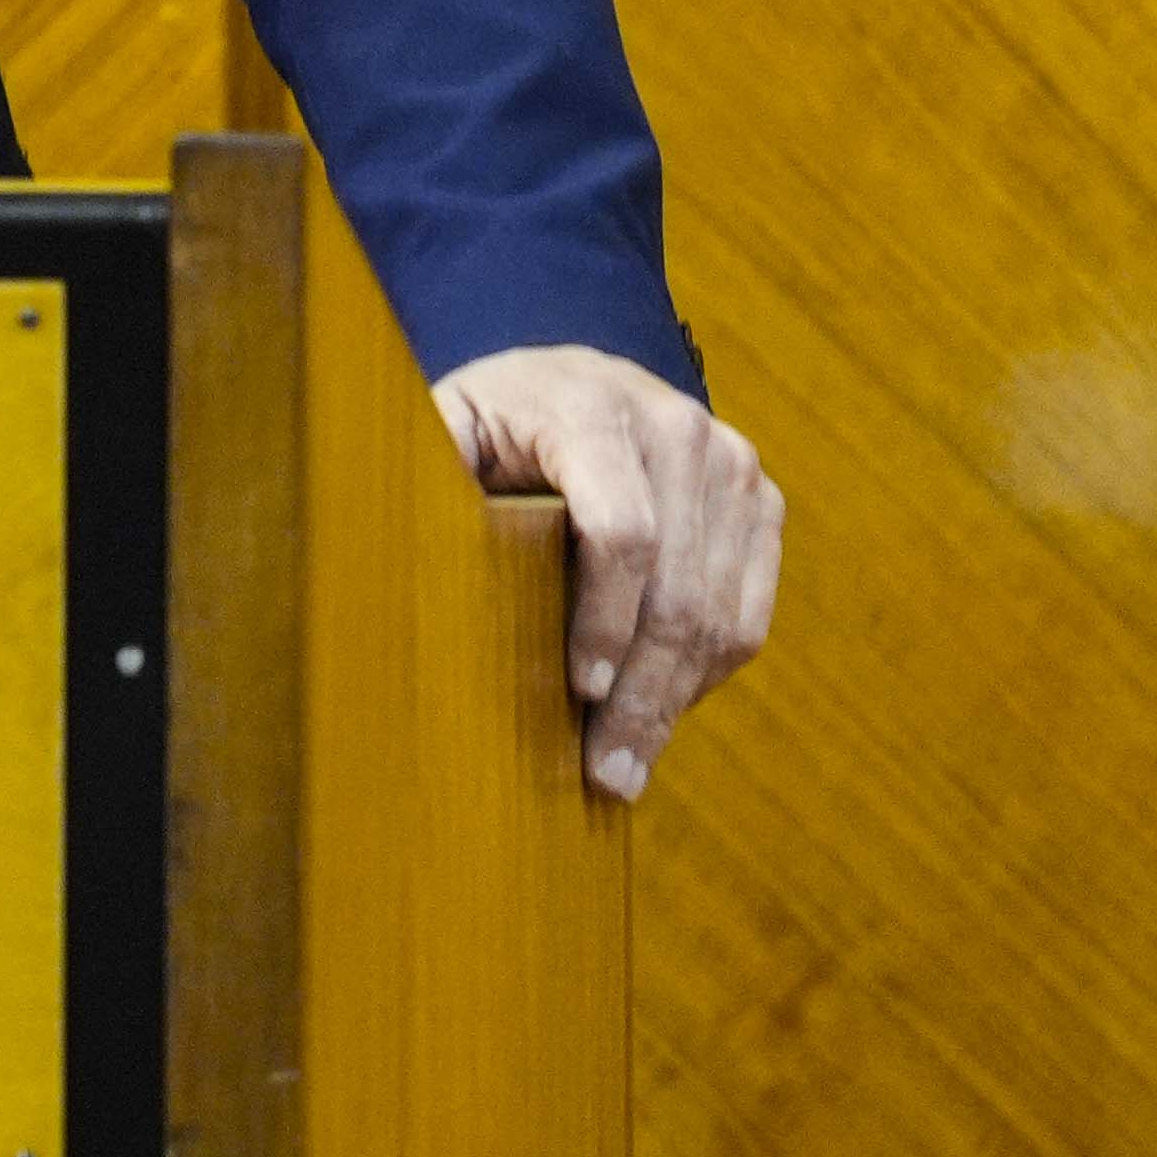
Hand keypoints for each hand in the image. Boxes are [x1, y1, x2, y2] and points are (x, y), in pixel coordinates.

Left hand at [430, 342, 779, 802]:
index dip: (604, 619)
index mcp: (591, 404)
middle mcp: (675, 425)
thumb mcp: (443, 429)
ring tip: (626, 766)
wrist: (563, 381)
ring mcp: (729, 462)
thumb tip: (397, 550)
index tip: (576, 692)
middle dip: (639, 694)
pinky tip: (657, 713)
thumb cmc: (487, 424)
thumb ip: (432, 473)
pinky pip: (748, 614)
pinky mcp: (758, 502)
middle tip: (604, 775)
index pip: (621, 529)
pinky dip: (704, 675)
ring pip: (719, 613)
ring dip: (673, 702)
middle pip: (675, 588)